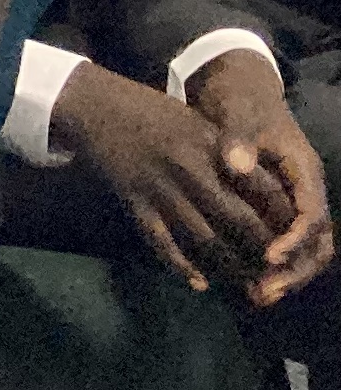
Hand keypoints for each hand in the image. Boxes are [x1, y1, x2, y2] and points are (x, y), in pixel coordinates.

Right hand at [50, 59, 303, 295]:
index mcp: (212, 147)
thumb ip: (227, 153)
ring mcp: (161, 188)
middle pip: (238, 219)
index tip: (293, 235)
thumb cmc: (151, 110)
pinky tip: (198, 282)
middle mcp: (191, 170)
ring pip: (204, 237)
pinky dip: (181, 265)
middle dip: (261, 249)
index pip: (261, 188)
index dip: (282, 216)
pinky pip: (162, 241)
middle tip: (277, 271)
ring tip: (247, 285)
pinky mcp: (135, 201)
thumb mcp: (197, 122)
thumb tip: (264, 188)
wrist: (95, 104)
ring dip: (228, 266)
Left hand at [186, 48, 331, 304]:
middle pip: (318, 243)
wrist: (240, 90)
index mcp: (304, 171)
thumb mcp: (240, 115)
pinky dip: (276, 266)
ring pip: (308, 250)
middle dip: (295, 270)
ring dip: (288, 275)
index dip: (294, 239)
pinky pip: (289, 244)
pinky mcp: (279, 208)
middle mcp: (307, 191)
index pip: (312, 215)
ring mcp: (296, 201)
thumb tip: (237, 165)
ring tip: (259, 296)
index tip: (269, 258)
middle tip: (264, 292)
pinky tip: (250, 282)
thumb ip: (239, 140)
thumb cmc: (242, 101)